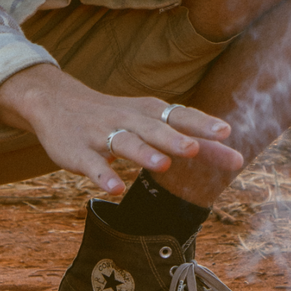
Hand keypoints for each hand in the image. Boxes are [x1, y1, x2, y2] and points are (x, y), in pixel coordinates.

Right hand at [0, 63, 243, 194]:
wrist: (56, 102)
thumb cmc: (116, 115)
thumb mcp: (150, 119)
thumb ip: (189, 137)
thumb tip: (234, 155)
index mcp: (149, 111)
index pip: (180, 116)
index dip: (202, 124)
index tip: (226, 132)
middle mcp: (129, 120)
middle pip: (154, 128)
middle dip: (174, 138)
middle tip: (195, 148)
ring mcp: (102, 134)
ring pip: (126, 143)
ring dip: (144, 154)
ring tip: (163, 164)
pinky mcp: (78, 151)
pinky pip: (92, 164)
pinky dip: (103, 175)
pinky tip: (115, 188)